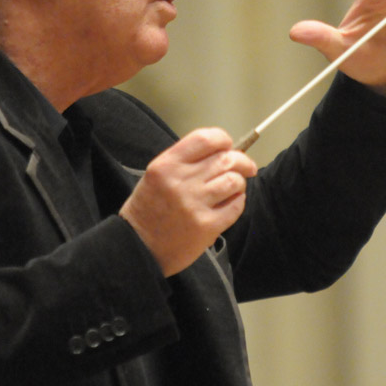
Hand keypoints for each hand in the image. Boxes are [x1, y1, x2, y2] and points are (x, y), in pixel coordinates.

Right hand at [120, 128, 257, 275]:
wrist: (139, 247)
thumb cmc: (149, 209)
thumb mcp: (157, 175)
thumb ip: (186, 161)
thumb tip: (224, 152)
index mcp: (166, 165)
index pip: (206, 139)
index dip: (223, 140)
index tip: (228, 146)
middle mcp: (180, 181)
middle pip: (225, 159)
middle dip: (242, 161)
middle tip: (247, 167)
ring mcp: (194, 204)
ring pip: (234, 181)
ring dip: (239, 183)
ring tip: (234, 188)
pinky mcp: (206, 226)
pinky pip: (236, 206)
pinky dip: (238, 202)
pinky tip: (230, 204)